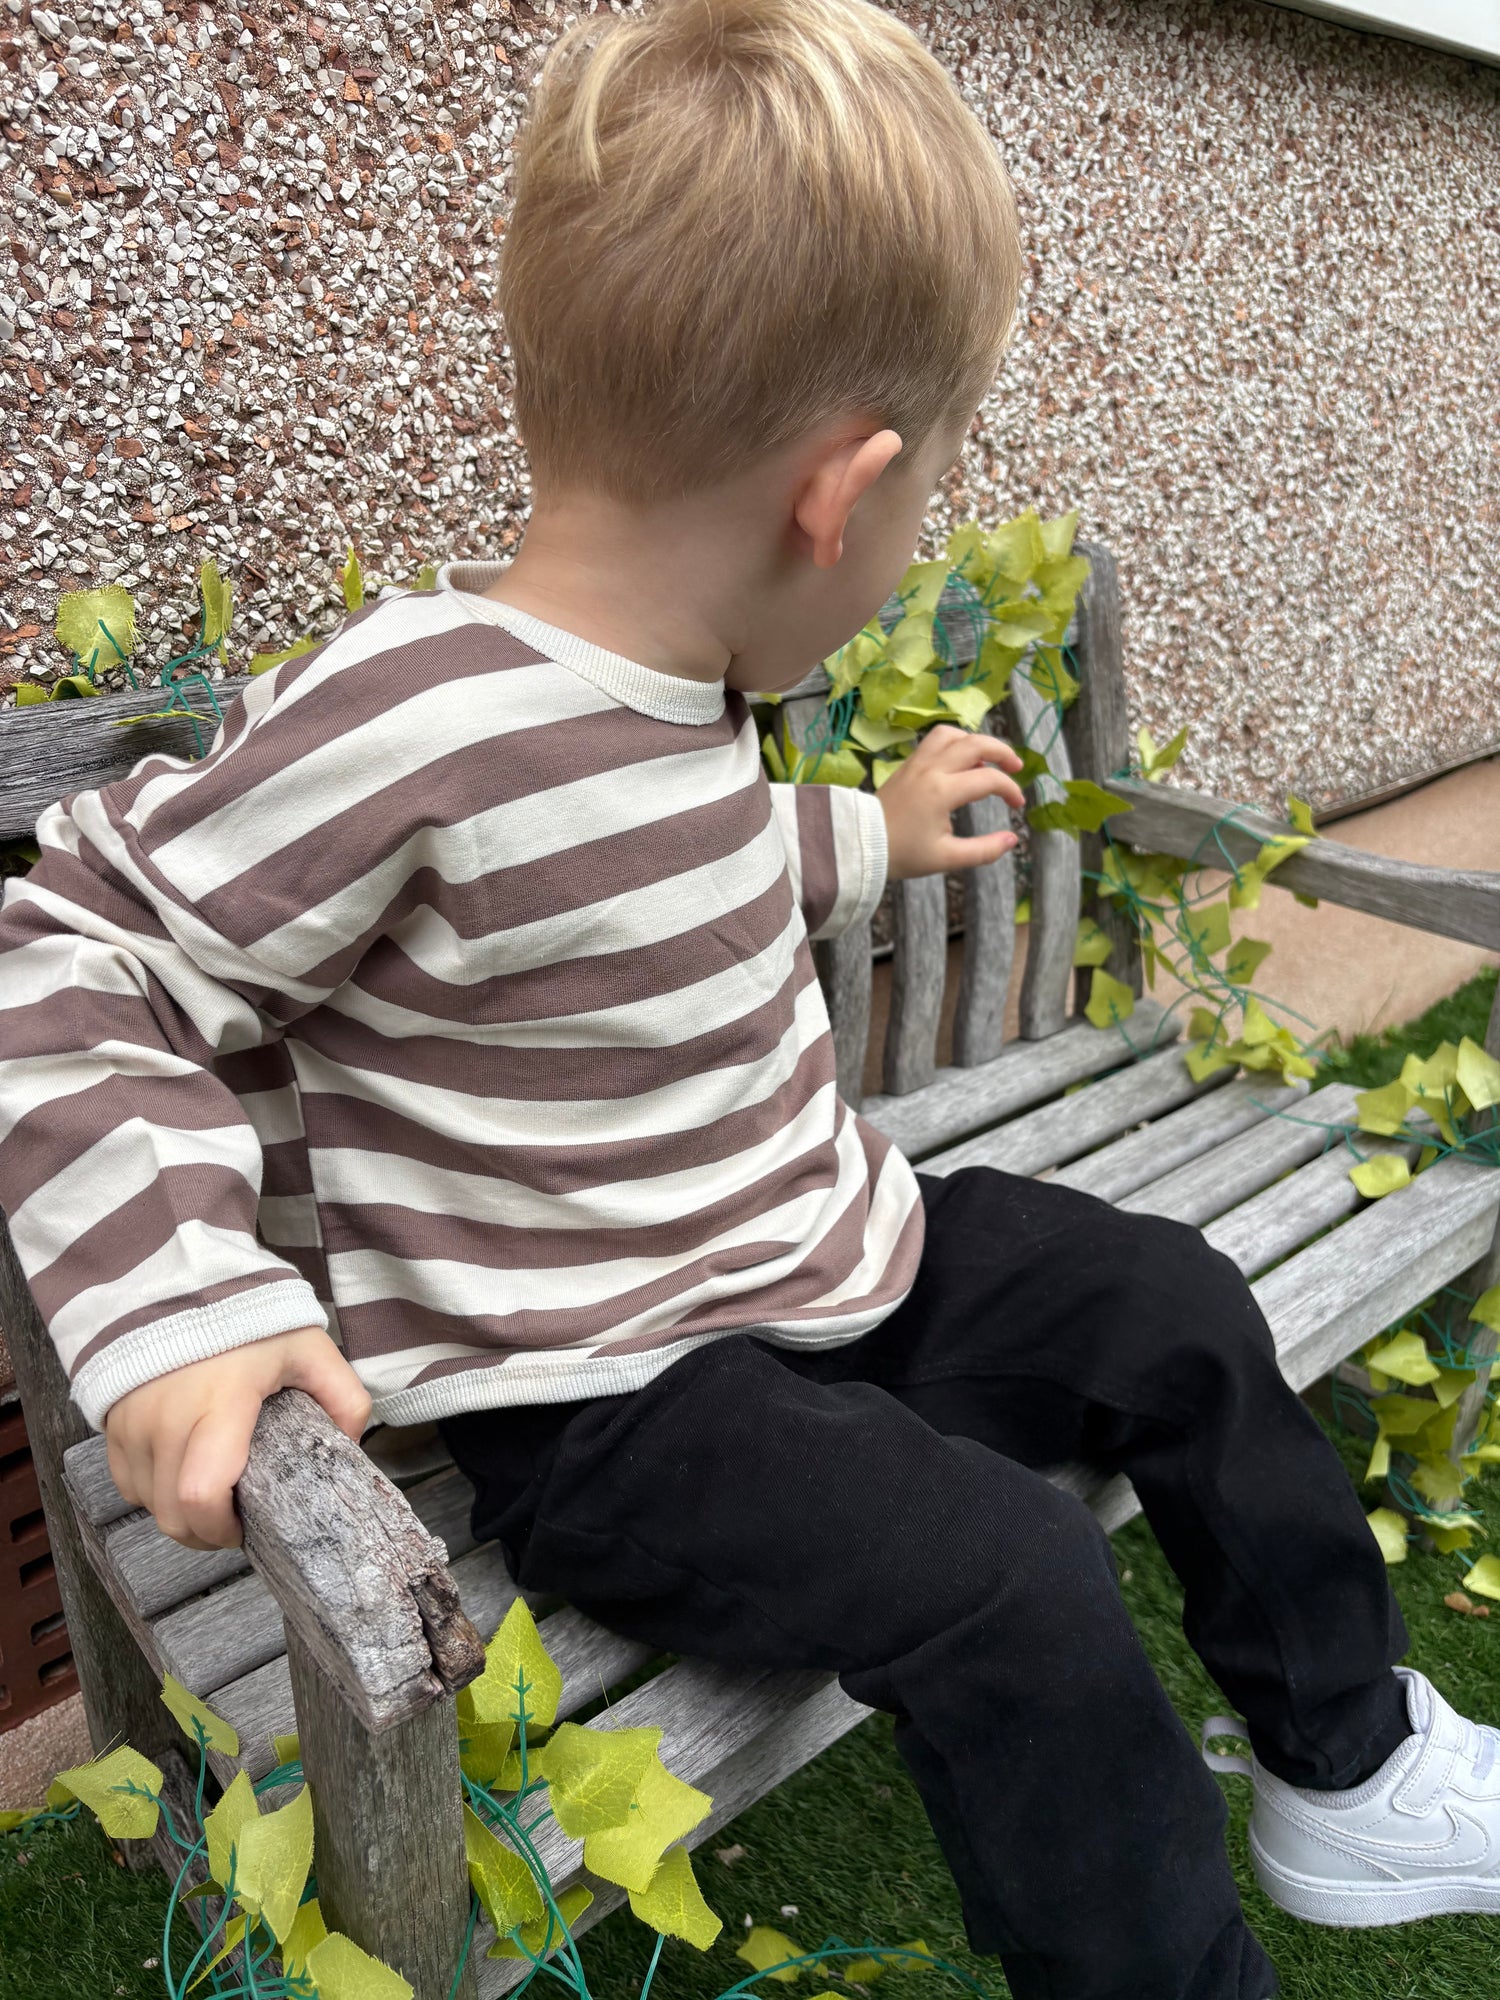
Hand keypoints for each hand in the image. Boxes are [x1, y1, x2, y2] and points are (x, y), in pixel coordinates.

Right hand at [104, 1327, 370, 1550]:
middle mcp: (166, 1420)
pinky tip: (181, 1476)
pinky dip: (153, 1492)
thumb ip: (344, 1397)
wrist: (182, 1285)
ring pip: (147, 1504)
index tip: (247, 1527)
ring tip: (212, 1496)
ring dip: (178, 1513)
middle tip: (234, 1521)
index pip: (200, 1495)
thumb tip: (351, 1446)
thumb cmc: (248, 1322)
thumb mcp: (309, 1349)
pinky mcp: (112, 1424)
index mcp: (219, 1405)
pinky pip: (126, 1483)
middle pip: (171, 1514)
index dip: (221, 1528)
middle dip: (205, 1533)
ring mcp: (133, 1424)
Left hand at [878, 726, 1024, 881]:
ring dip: (975, 741)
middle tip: (1016, 766)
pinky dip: (955, 742)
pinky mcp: (908, 764)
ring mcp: (917, 763)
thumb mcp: (946, 858)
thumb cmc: (902, 854)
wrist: (859, 844)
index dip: (1010, 790)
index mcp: (942, 791)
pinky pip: (935, 740)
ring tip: (987, 759)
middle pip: (975, 742)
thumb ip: (983, 851)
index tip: (1018, 805)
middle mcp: (931, 769)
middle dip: (1002, 751)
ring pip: (952, 734)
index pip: (988, 779)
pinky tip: (962, 761)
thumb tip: (1012, 840)